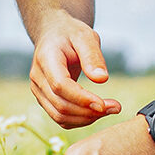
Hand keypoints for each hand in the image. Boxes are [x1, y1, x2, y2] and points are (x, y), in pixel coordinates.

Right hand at [29, 13, 122, 128]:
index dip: (82, 98)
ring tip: (110, 110)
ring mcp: (38, 91)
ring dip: (86, 118)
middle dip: (89, 111)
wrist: (54, 34)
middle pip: (60, 105)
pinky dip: (80, 120)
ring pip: (60, 116)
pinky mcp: (45, 99)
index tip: (104, 104)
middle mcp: (38, 78)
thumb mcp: (85, 36)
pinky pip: (60, 118)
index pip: (60, 85)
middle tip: (116, 107)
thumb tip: (102, 79)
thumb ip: (92, 56)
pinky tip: (97, 112)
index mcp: (46, 59)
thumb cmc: (70, 33)